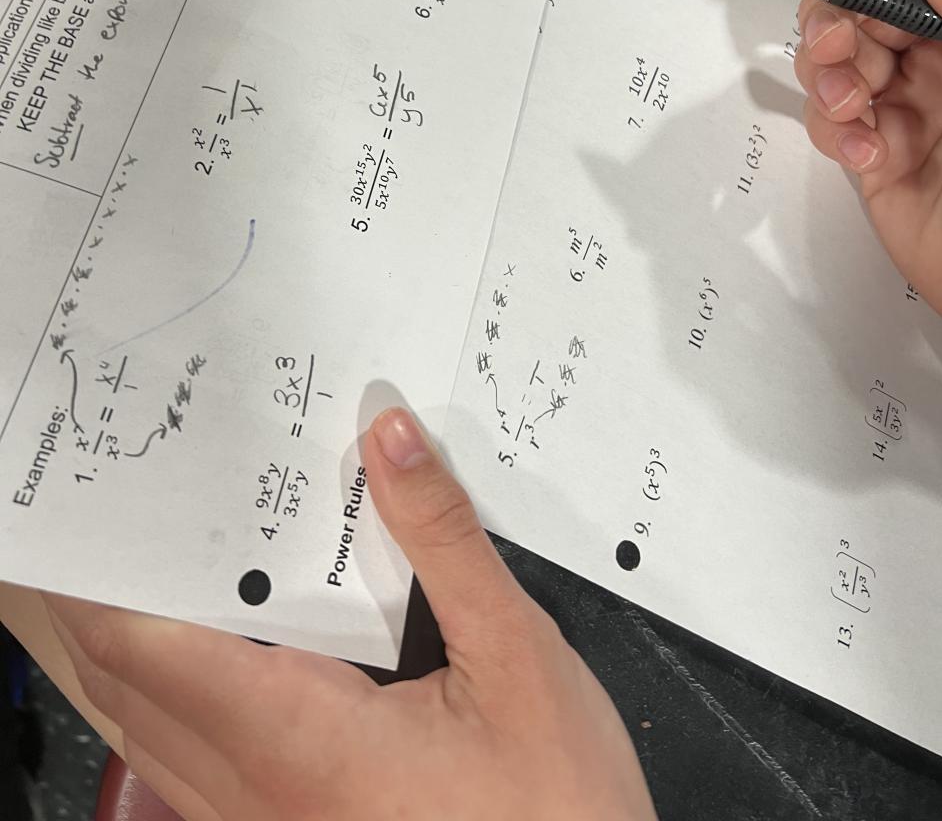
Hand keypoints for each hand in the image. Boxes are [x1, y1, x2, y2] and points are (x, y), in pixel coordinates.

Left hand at [43, 408, 655, 820]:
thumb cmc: (556, 807)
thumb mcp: (516, 655)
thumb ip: (444, 539)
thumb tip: (390, 438)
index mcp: (296, 736)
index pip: (148, 648)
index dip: (105, 577)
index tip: (111, 508)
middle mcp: (254, 790)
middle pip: (129, 684)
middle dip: (112, 595)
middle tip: (140, 512)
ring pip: (149, 731)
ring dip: (138, 647)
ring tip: (173, 565)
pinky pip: (188, 767)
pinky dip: (176, 697)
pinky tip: (229, 657)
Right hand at [794, 0, 941, 325]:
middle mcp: (937, 55)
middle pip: (861, 0)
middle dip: (833, 16)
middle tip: (835, 45)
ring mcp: (902, 103)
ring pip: (832, 59)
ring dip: (826, 76)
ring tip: (853, 110)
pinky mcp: (872, 152)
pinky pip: (829, 124)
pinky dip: (834, 134)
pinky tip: (867, 154)